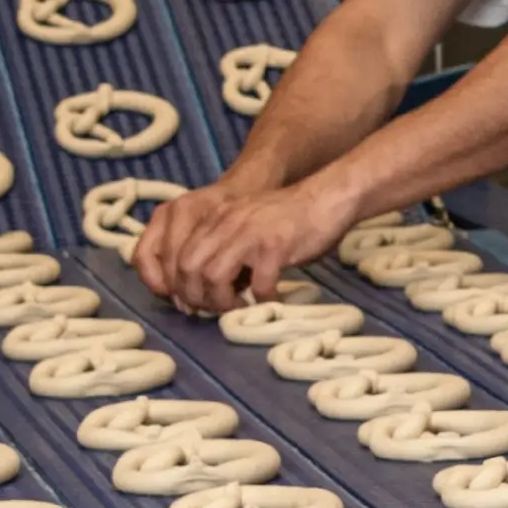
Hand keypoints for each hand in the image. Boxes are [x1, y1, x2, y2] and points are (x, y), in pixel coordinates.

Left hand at [136, 176, 348, 316]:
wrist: (329, 197)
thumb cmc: (291, 218)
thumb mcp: (247, 225)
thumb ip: (225, 248)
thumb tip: (207, 291)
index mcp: (216, 219)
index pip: (178, 257)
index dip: (181, 287)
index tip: (196, 303)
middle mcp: (225, 223)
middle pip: (188, 269)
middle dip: (197, 298)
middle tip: (216, 309)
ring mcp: (249, 234)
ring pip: (213, 278)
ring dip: (223, 302)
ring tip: (239, 307)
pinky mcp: (275, 246)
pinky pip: (258, 284)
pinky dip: (262, 300)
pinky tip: (271, 300)